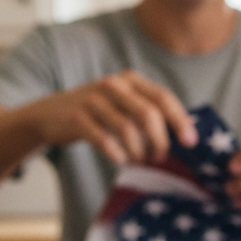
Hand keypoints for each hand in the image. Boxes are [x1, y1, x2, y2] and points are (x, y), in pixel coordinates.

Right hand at [25, 69, 196, 164]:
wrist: (49, 115)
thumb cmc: (98, 114)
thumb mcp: (125, 106)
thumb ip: (153, 113)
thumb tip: (191, 129)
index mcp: (130, 80)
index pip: (163, 98)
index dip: (179, 121)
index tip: (190, 143)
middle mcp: (112, 85)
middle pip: (148, 114)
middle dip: (160, 140)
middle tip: (160, 157)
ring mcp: (93, 99)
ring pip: (127, 129)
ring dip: (138, 151)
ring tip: (139, 160)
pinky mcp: (76, 117)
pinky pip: (105, 140)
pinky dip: (117, 154)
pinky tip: (120, 159)